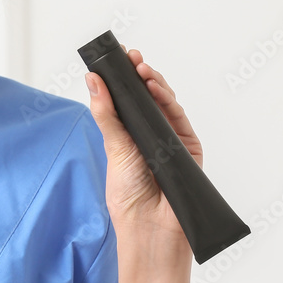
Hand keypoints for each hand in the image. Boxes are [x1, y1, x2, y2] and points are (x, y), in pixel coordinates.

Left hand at [85, 47, 203, 242]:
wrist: (150, 226)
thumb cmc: (128, 193)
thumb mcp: (113, 147)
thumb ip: (106, 113)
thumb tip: (93, 80)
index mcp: (129, 133)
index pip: (127, 99)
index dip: (124, 78)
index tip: (117, 56)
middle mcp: (150, 134)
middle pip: (148, 97)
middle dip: (140, 75)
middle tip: (131, 58)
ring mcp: (171, 139)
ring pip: (165, 103)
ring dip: (154, 83)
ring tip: (141, 70)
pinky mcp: (189, 147)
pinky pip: (179, 118)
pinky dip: (168, 101)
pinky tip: (155, 89)